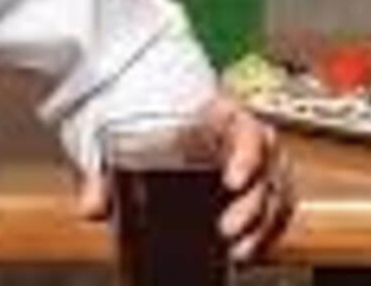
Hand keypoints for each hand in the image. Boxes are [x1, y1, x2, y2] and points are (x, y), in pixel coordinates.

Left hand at [76, 95, 294, 262]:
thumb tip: (91, 207)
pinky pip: (274, 210)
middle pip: (271, 167)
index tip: (232, 181)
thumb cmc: (143, 128)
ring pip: (278, 192)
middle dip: (255, 203)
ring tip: (240, 249)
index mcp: (219, 117)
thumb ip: (105, 177)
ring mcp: (252, 165)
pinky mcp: (252, 191)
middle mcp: (242, 139)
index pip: (248, 128)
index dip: (248, 154)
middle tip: (228, 229)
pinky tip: (246, 253)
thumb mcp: (123, 144)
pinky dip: (266, 233)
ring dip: (265, 224)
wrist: (149, 127)